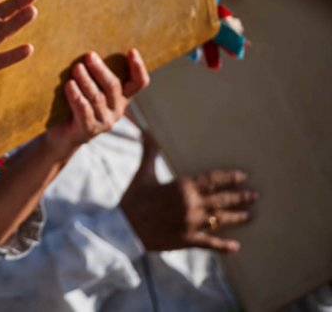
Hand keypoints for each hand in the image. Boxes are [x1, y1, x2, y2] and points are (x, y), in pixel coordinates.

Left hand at [45, 49, 149, 157]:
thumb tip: (87, 49)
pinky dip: (76, 96)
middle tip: (89, 55)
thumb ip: (92, 72)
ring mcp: (104, 121)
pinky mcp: (88, 129)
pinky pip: (84, 110)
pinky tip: (69, 85)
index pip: (138, 83)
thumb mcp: (87, 86)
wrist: (61, 134)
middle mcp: (116, 109)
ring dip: (86, 81)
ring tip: (77, 67)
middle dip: (101, 70)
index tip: (131, 50)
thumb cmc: (74, 102)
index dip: (138, 67)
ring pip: (97, 98)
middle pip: (113, 87)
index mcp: (120, 96)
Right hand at [121, 134, 256, 252]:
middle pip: (221, 199)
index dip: (228, 178)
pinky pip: (210, 243)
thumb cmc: (133, 200)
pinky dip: (224, 246)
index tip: (242, 176)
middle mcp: (191, 204)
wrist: (124, 228)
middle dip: (239, 197)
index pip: (211, 180)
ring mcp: (191, 223)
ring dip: (237, 217)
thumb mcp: (142, 175)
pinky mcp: (187, 239)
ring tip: (250, 215)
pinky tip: (236, 247)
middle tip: (254, 195)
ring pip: (220, 219)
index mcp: (181, 187)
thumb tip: (146, 131)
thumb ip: (149, 153)